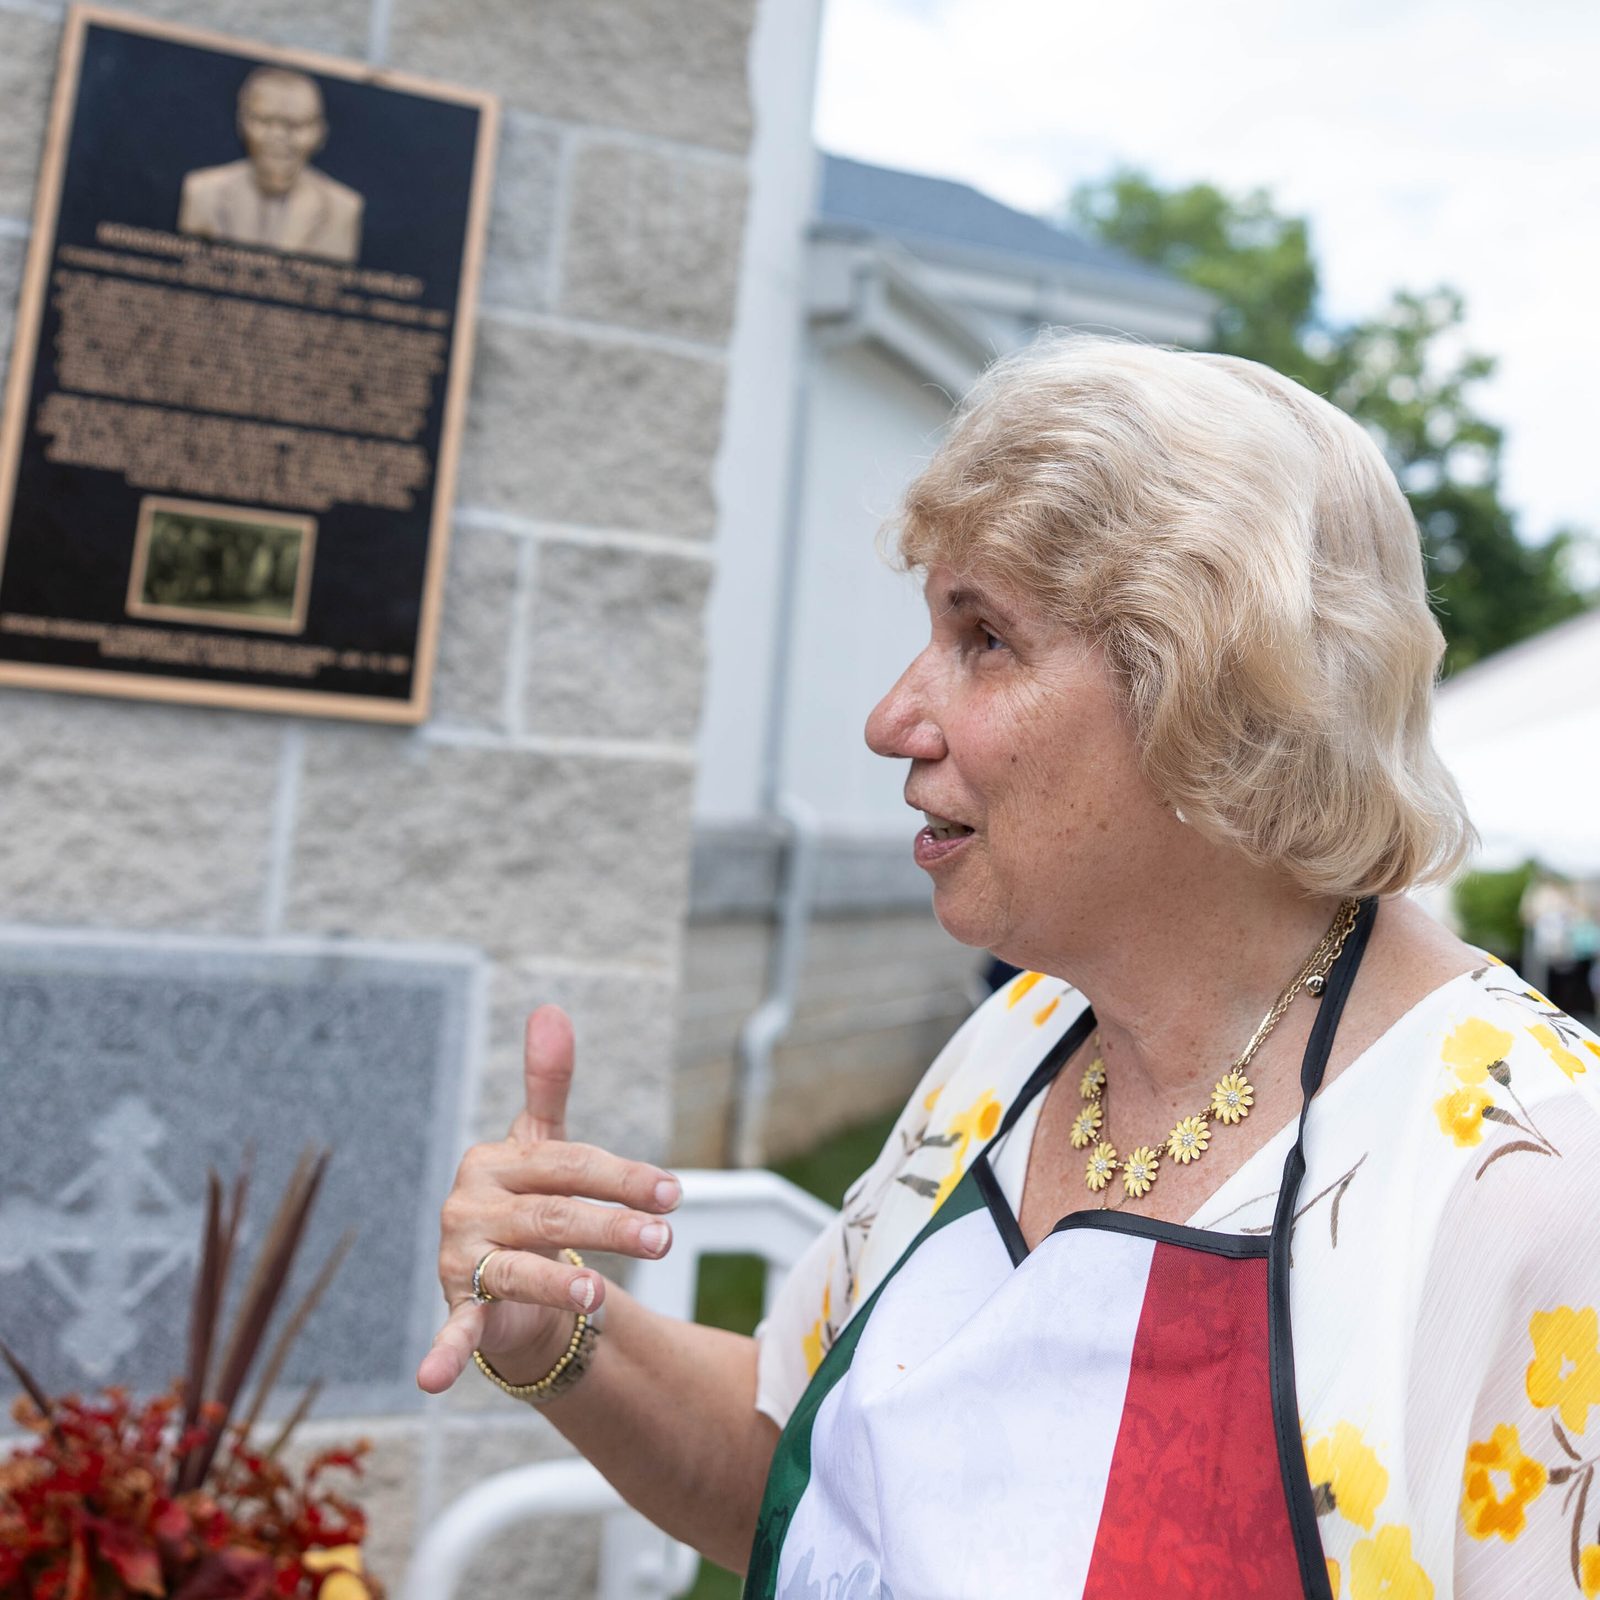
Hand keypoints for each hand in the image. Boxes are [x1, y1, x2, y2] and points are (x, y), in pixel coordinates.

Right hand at [415, 1004, 681, 1392]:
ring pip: (520, 1269)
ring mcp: (461, 1259)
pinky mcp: (458, 1309)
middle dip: (612, 1226)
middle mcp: (471, 1207)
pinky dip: (442, 1355)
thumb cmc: (528, 1202)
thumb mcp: (542, 1145)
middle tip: (664, 1240)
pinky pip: (451, 1331)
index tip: (673, 1194)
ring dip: (560, 1285)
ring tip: (601, 1298)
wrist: (500, 1277)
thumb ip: (548, 1082)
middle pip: (553, 1214)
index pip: (568, 1164)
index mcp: (494, 1161)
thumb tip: (550, 1008)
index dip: (623, 1178)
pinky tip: (433, 1381)